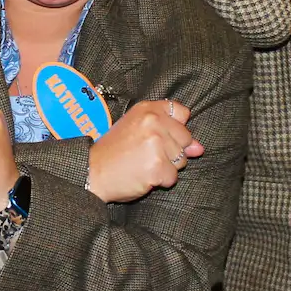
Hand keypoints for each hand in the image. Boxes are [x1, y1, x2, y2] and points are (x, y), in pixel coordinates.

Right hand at [86, 100, 202, 203]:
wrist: (92, 171)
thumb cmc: (113, 152)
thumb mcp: (136, 129)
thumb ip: (169, 132)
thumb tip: (199, 148)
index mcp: (148, 109)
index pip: (182, 113)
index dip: (176, 128)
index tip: (160, 136)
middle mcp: (154, 122)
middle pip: (186, 139)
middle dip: (172, 151)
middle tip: (146, 154)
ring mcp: (156, 144)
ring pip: (182, 160)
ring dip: (166, 167)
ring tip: (142, 164)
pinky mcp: (157, 166)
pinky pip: (173, 178)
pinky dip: (160, 181)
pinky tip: (142, 176)